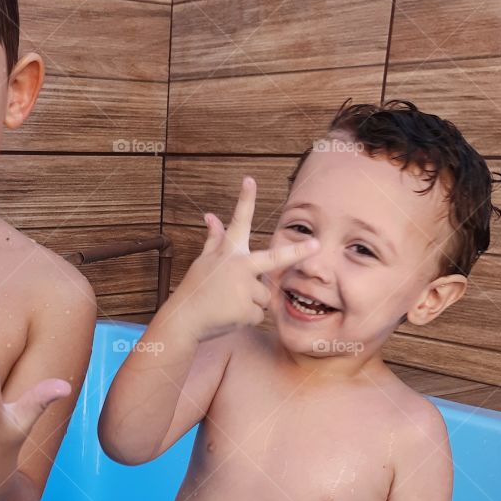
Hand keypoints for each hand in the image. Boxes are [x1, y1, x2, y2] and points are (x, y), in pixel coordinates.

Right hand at [173, 176, 318, 342]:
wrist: (184, 319)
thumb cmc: (195, 289)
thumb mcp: (204, 261)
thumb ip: (214, 239)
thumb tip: (211, 216)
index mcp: (229, 252)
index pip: (238, 222)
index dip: (245, 200)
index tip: (250, 180)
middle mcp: (239, 266)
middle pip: (275, 258)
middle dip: (298, 252)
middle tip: (316, 244)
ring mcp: (244, 288)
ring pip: (264, 295)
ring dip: (251, 302)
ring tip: (229, 304)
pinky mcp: (246, 309)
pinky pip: (258, 314)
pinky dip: (246, 317)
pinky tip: (230, 316)